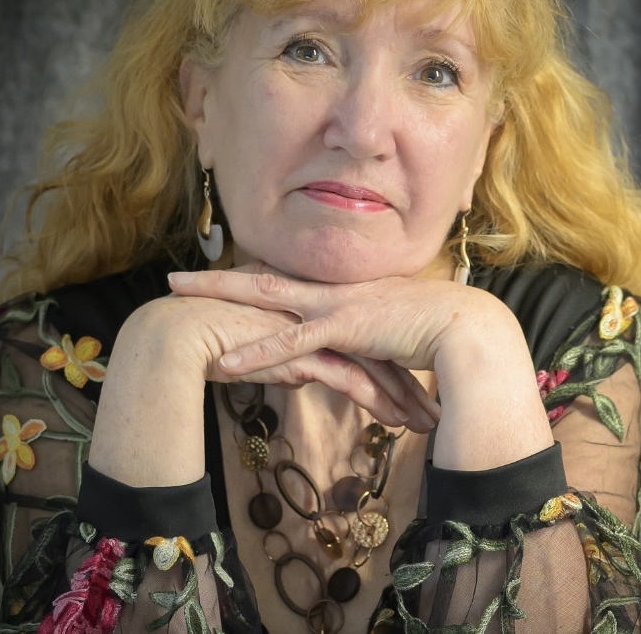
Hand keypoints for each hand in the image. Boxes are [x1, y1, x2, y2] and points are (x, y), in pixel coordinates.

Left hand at [168, 267, 553, 469]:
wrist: (464, 326)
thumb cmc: (434, 327)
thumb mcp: (392, 327)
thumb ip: (370, 334)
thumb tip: (361, 345)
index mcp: (340, 288)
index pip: (286, 279)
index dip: (251, 276)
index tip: (222, 276)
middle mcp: (331, 289)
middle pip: (262, 276)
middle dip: (217, 278)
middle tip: (176, 279)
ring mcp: (334, 304)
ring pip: (264, 296)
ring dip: (219, 296)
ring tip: (178, 295)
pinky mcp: (344, 327)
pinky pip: (292, 342)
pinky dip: (257, 353)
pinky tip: (225, 363)